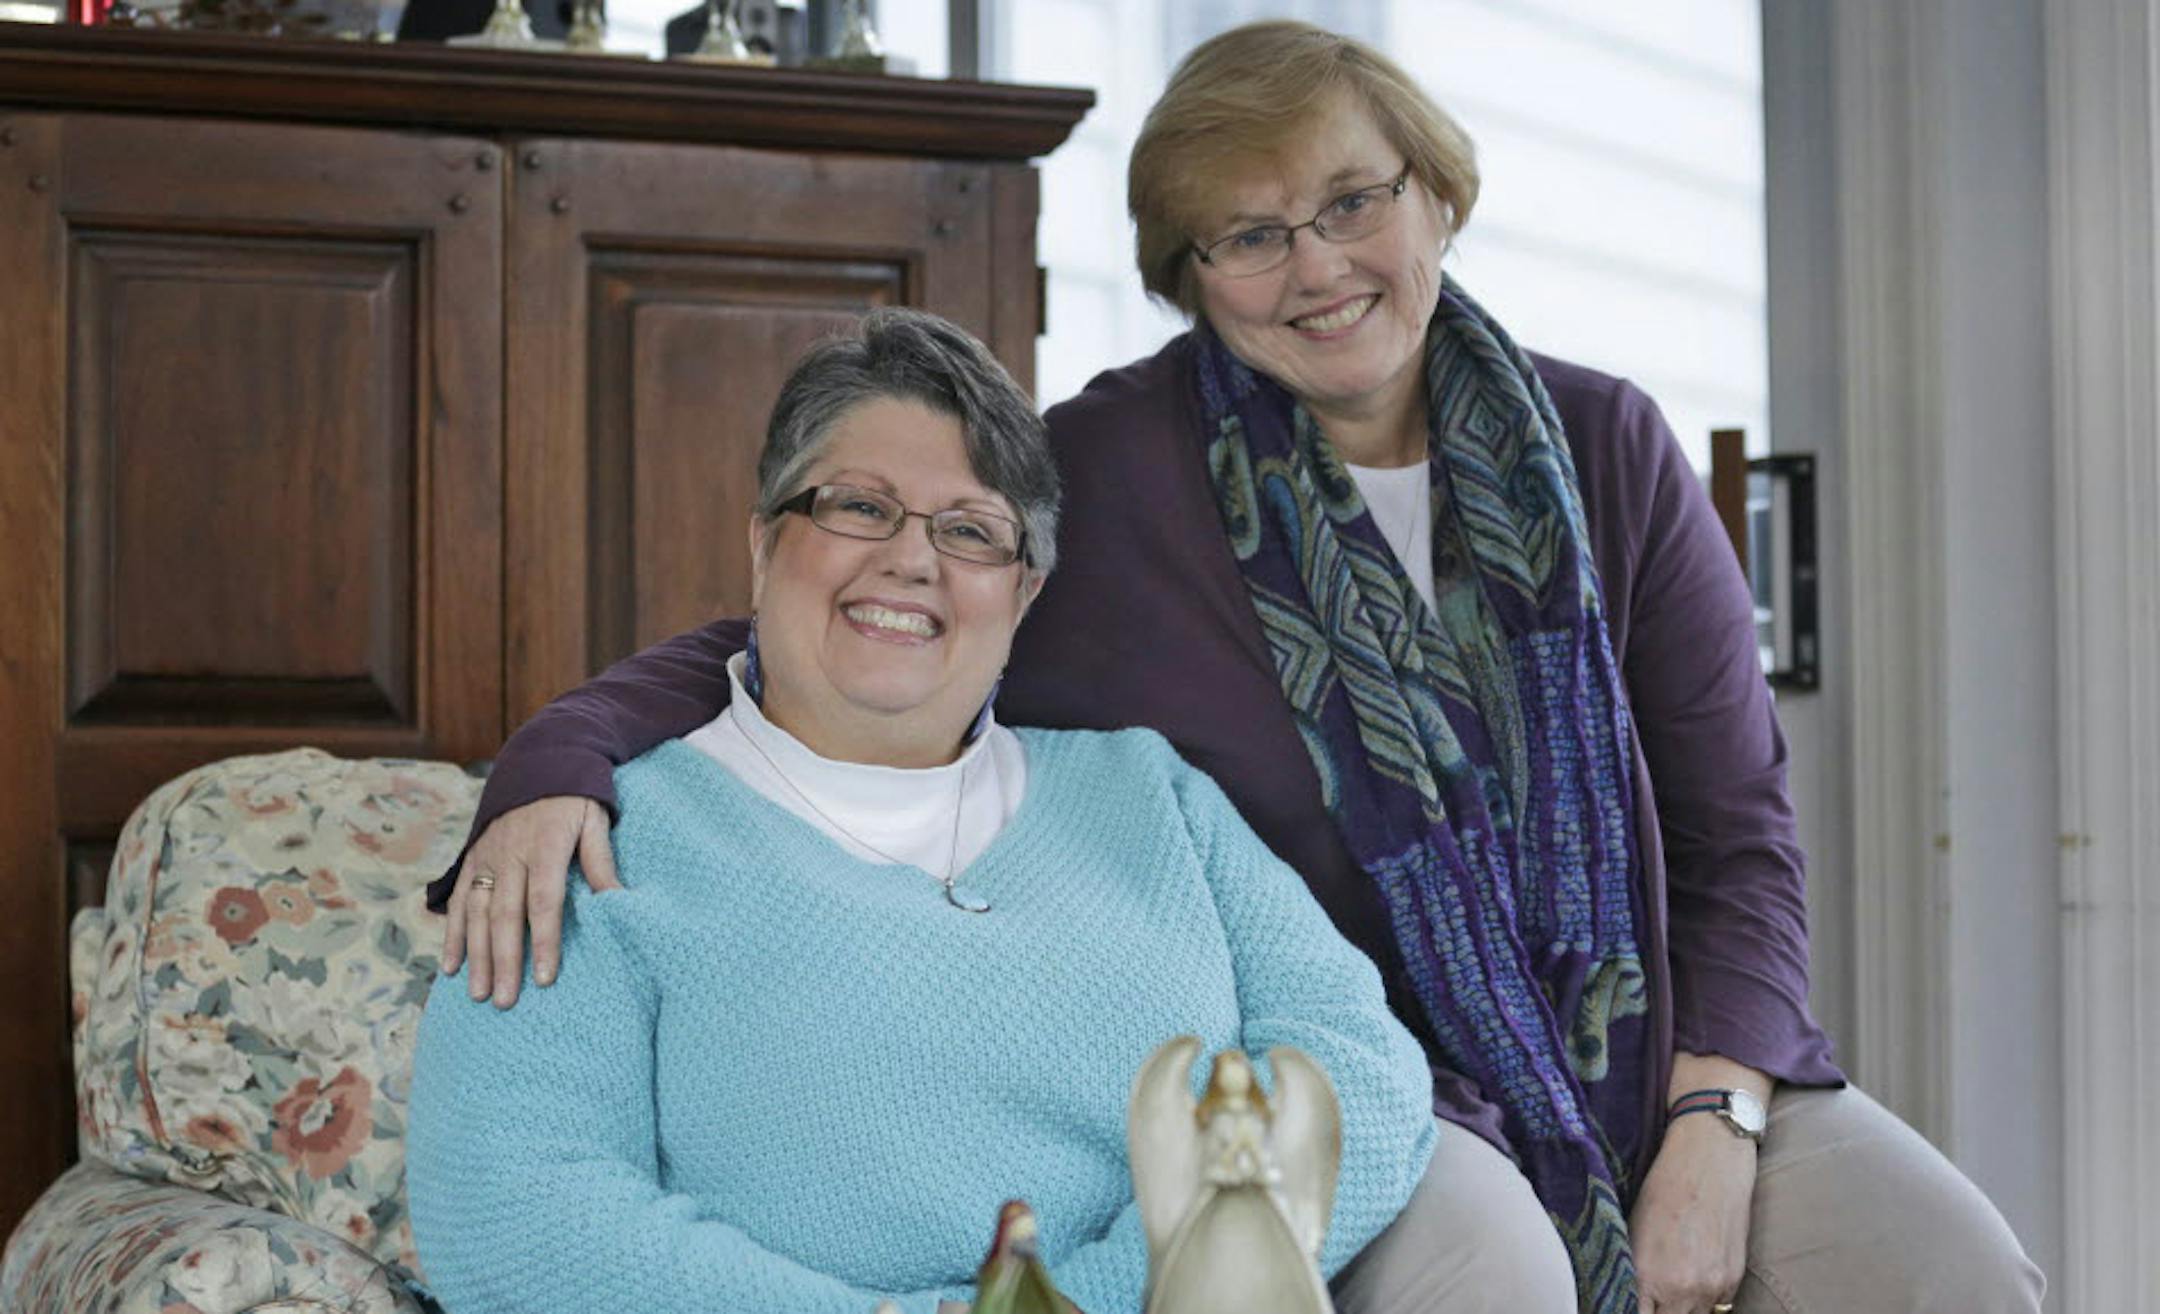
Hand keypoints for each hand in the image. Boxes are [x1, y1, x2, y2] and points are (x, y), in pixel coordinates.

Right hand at [441, 796, 619, 1007]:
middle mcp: (510, 854)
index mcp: (545, 846)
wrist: (540, 760)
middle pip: (505, 915)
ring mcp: (487, 857)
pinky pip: (459, 900)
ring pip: (477, 913)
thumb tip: (618, 901)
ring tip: (479, 993)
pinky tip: (450, 966)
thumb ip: (600, 861)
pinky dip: (453, 934)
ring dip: (476, 955)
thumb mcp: (595, 821)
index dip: (544, 941)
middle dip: (504, 960)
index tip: (545, 978)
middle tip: (506, 1000)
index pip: (543, 901)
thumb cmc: (576, 798)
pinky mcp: (472, 858)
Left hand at [1630, 1107, 1755, 1312]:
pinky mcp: (1733, 1280)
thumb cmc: (1664, 1189)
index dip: (1628, 1309)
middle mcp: (1682, 1289)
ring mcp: (1711, 1287)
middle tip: (1650, 1297)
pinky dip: (1704, 1300)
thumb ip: (1633, 1274)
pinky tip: (1694, 1278)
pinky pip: (1717, 1307)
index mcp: (1648, 1276)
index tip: (1629, 1302)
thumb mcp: (1633, 1233)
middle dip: (1657, 1311)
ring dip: (1680, 1309)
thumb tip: (1628, 1296)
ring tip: (1671, 1287)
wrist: (1710, 1161)